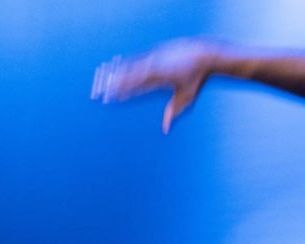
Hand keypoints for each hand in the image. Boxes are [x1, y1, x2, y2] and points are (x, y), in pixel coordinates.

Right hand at [92, 38, 218, 132]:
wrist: (204, 53)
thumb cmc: (196, 79)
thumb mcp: (187, 97)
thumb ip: (173, 112)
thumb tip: (165, 130)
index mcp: (160, 78)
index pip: (137, 87)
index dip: (123, 92)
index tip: (111, 98)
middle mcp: (155, 66)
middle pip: (130, 75)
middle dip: (114, 83)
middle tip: (100, 90)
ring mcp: (155, 57)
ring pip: (130, 65)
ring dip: (116, 72)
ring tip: (101, 78)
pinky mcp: (155, 51)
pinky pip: (136, 59)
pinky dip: (125, 63)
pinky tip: (115, 67)